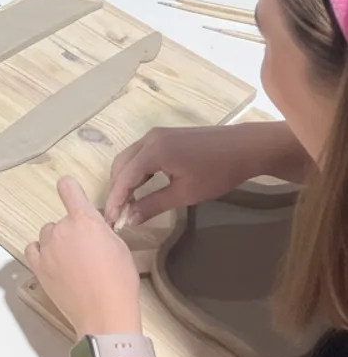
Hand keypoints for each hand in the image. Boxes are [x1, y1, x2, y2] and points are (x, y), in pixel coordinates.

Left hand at [25, 176, 141, 335]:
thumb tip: (92, 226)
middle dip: (72, 230)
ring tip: (71, 262)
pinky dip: (41, 252)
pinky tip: (53, 262)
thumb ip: (100, 229)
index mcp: (85, 220)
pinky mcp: (38, 267)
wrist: (104, 314)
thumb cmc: (119, 282)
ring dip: (56, 242)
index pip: (68, 188)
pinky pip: (33, 249)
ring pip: (47, 235)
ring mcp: (47, 249)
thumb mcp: (118, 247)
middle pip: (62, 220)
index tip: (71, 193)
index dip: (70, 189)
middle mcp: (62, 229)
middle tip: (86, 251)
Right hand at [104, 125, 257, 228]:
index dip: (115, 200)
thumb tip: (129, 219)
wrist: (245, 147)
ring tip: (126, 204)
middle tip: (117, 215)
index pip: (123, 178)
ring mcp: (157, 135)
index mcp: (152, 151)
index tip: (110, 221)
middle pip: (121, 165)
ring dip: (124, 180)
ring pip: (129, 158)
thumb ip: (153, 205)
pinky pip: (140, 154)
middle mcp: (149, 139)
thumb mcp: (185, 193)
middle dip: (116, 190)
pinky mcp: (165, 136)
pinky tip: (140, 187)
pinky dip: (135, 171)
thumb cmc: (217, 172)